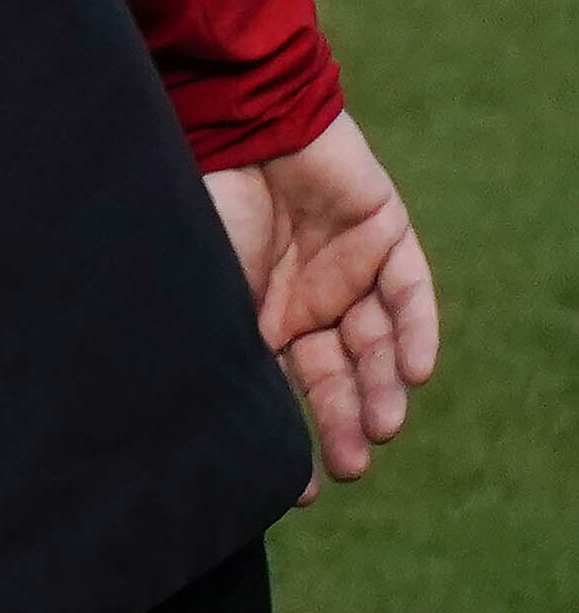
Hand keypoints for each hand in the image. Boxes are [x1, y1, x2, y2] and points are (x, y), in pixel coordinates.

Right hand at [207, 112, 436, 488]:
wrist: (229, 118)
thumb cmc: (197, 203)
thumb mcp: (200, 288)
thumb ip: (217, 346)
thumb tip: (203, 422)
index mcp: (253, 313)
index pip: (282, 387)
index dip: (293, 436)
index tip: (304, 493)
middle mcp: (303, 297)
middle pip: (335, 374)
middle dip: (344, 422)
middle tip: (352, 468)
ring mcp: (347, 266)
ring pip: (376, 341)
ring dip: (383, 387)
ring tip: (384, 428)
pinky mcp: (384, 232)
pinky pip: (409, 292)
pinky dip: (414, 332)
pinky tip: (415, 373)